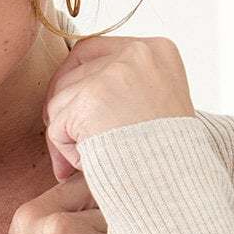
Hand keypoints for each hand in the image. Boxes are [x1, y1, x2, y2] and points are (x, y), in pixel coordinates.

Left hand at [42, 35, 195, 180]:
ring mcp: (113, 74)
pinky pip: (57, 126)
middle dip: (65, 112)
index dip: (76, 81)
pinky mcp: (91, 99)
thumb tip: (65, 95)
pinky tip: (88, 164)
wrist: (176, 182)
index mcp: (157, 51)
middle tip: (72, 144)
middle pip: (71, 74)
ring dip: (67, 136)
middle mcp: (136, 54)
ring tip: (93, 159)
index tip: (73, 111)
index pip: (93, 50)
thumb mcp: (154, 107)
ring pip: (60, 101)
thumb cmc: (166, 157)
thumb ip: (120, 91)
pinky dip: (66, 152)